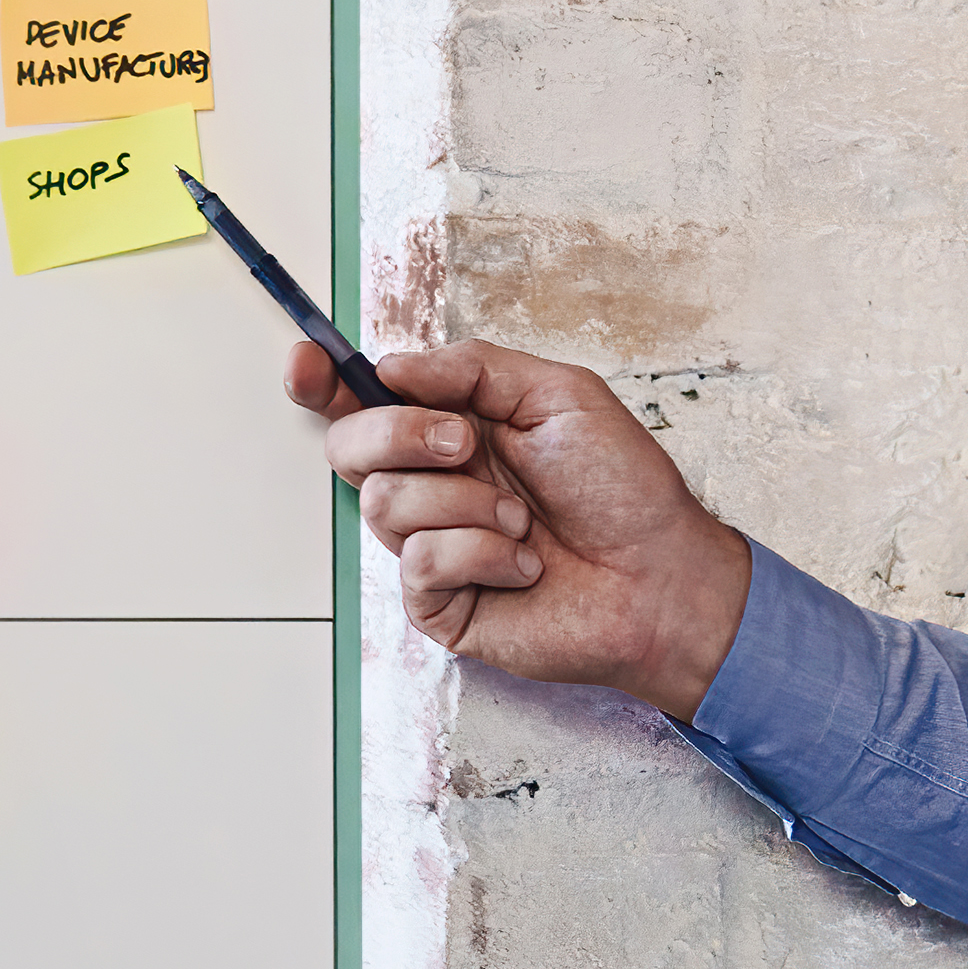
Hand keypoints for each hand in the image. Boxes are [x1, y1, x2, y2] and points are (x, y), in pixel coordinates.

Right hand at [299, 334, 756, 716]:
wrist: (661, 574)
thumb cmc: (623, 488)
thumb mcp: (559, 394)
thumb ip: (473, 368)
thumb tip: (393, 366)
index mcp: (453, 429)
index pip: (363, 402)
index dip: (321, 382)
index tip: (306, 365)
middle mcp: (433, 485)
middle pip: (349, 448)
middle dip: (399, 434)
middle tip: (466, 443)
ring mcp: (432, 545)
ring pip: (384, 504)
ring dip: (464, 502)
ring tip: (523, 520)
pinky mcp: (440, 603)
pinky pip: (420, 563)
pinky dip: (480, 554)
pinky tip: (525, 565)